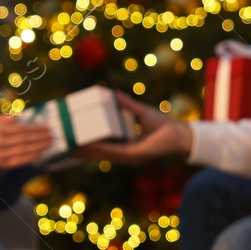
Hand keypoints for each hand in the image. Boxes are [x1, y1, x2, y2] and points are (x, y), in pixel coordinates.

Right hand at [0, 114, 54, 168]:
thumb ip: (7, 117)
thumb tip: (17, 116)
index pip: (21, 129)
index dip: (35, 128)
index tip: (46, 127)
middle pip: (24, 139)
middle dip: (40, 137)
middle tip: (51, 135)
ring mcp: (1, 155)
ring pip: (24, 150)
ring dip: (39, 147)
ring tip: (49, 143)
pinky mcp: (4, 164)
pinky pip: (21, 161)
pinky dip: (32, 157)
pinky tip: (41, 153)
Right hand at [77, 90, 192, 162]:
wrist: (180, 133)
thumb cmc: (164, 123)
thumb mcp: (141, 111)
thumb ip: (127, 105)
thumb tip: (115, 94)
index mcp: (129, 145)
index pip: (107, 146)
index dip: (93, 144)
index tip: (79, 141)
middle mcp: (128, 153)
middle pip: (103, 153)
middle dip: (87, 151)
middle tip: (71, 147)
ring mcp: (131, 155)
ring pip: (106, 154)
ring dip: (90, 152)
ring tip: (75, 148)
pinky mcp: (135, 154)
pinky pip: (115, 151)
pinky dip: (102, 148)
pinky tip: (91, 145)